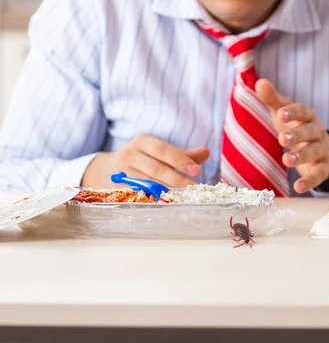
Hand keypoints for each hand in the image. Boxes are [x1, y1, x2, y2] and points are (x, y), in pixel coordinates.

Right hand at [81, 135, 209, 188]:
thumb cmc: (141, 159)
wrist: (104, 169)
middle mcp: (130, 155)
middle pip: (156, 168)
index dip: (180, 160)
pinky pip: (136, 195)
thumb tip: (206, 152)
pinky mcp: (116, 189)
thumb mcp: (158, 151)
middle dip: (177, 179)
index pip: (163, 150)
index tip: (197, 171)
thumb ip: (182, 154)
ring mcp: (122, 173)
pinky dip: (151, 199)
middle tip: (194, 188)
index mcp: (143, 142)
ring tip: (183, 197)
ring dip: (166, 191)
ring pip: (146, 184)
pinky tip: (164, 203)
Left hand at [255, 79, 328, 193]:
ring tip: (287, 160)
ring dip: (301, 156)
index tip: (281, 114)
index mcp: (307, 116)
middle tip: (282, 139)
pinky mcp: (323, 168)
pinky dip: (310, 181)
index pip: (302, 111)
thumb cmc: (296, 126)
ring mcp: (322, 150)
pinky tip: (298, 188)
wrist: (322, 149)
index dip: (292, 112)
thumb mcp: (283, 112)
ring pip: (314, 152)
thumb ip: (272, 99)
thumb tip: (260, 82)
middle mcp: (317, 131)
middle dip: (297, 135)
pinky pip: (318, 175)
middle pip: (310, 132)